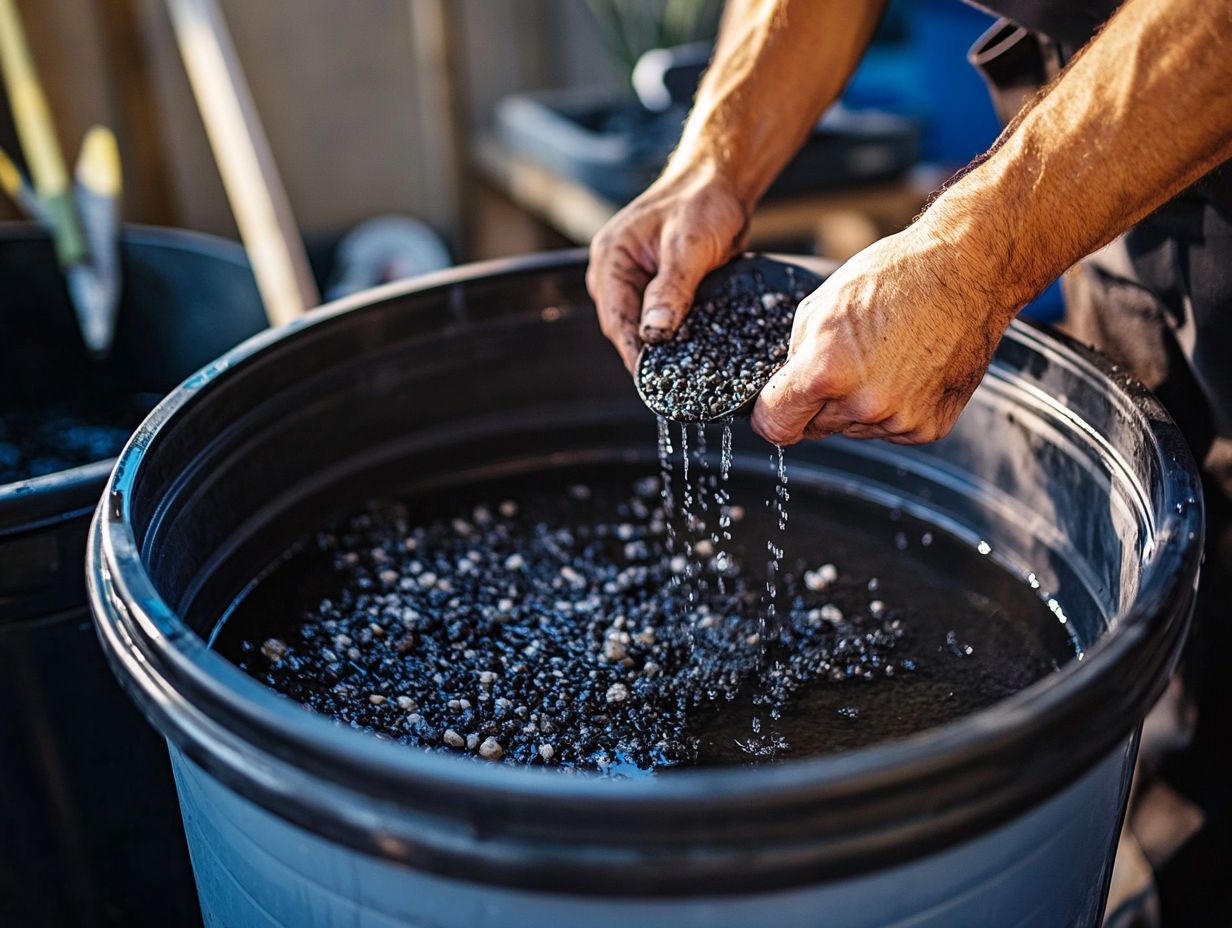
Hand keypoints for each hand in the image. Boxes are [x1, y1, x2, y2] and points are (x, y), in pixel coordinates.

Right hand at [586, 168, 748, 371]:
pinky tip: (688, 349)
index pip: (616, 320)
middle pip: (624, 328)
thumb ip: (671, 289)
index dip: (634, 354)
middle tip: (673, 383)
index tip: (652, 382)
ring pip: (640, 327)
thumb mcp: (688, 246)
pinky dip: (671, 333)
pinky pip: (656, 318)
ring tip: (682, 372)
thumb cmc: (703, 201)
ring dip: (660, 346)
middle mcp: (614, 272)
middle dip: (647, 355)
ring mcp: (632, 280)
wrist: (720, 181)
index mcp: (611, 259)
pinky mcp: (653, 286)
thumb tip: (654, 333)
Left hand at [751, 221, 1022, 445]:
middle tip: (847, 360)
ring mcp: (899, 420)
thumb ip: (796, 357)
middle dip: (819, 401)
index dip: (771, 413)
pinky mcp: (928, 427)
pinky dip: (893, 408)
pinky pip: (890, 430)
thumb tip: (786, 391)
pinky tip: (908, 370)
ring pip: (853, 428)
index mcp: (826, 372)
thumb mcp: (821, 306)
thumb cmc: (896, 277)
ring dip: (857, 404)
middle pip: (815, 427)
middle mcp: (863, 405)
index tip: (777, 404)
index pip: (775, 426)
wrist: (968, 270)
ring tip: (885, 357)